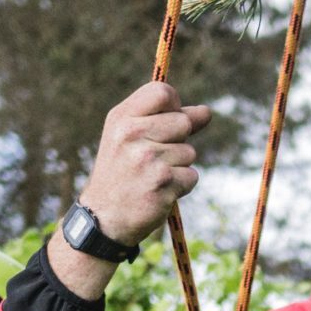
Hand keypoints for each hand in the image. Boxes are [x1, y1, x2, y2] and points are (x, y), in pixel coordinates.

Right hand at [78, 81, 211, 245]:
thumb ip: (165, 119)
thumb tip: (207, 112)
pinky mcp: (163, 183)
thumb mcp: (129, 138)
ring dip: (178, 166)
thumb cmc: (121, 173)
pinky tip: (159, 191)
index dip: (174, 106)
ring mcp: (147, 159)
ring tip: (152, 176)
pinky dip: (181, 186)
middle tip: (153, 158)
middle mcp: (132, 134)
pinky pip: (192, 176)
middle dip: (178, 141)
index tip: (167, 122)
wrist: (104, 218)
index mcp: (122, 118)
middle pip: (183, 122)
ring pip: (189, 152)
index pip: (163, 92)